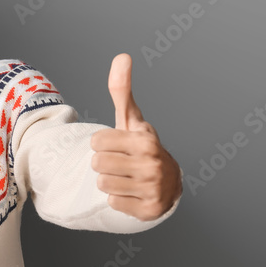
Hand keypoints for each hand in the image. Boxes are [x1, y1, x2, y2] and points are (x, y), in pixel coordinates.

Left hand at [89, 54, 181, 220]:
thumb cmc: (141, 147)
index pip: (97, 142)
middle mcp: (152, 164)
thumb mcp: (131, 119)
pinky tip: (132, 192)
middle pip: (97, 163)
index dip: (102, 144)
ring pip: (102, 183)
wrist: (168, 183)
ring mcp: (152, 188)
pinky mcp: (149, 210)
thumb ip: (121, 90)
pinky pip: (112, 202)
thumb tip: (121, 56)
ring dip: (110, 181)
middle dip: (104, 163)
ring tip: (126, 177)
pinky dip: (118, 198)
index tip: (117, 145)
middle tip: (121, 163)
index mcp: (146, 140)